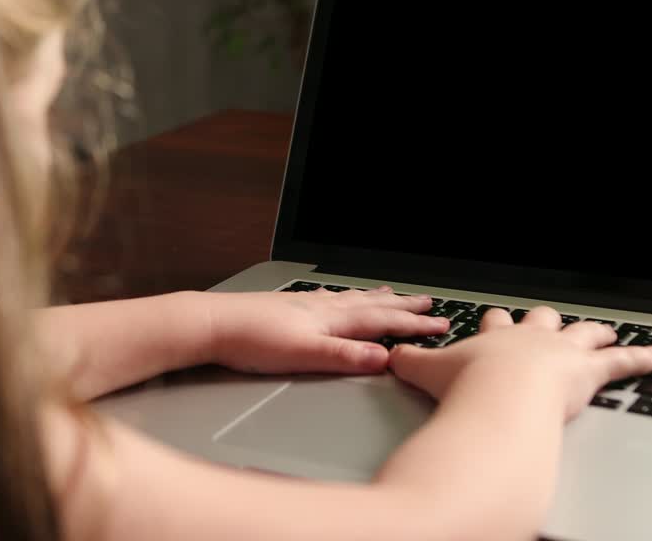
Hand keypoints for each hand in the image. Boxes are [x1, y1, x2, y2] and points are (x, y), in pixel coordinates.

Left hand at [206, 286, 450, 375]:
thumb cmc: (251, 341)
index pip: (381, 322)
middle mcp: (321, 307)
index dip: (413, 325)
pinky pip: (328, 299)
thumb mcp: (304, 356)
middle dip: (403, 307)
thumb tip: (384, 359)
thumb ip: (345, 357)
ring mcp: (304, 305)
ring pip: (351, 299)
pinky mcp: (287, 307)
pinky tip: (336, 298)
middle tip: (429, 304)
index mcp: (331, 319)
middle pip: (371, 305)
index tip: (440, 325)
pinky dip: (344, 297)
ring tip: (392, 293)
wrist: (211, 324)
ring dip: (376, 298)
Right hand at [388, 305, 651, 419]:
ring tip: (606, 331)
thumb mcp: (425, 373)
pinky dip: (648, 356)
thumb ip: (409, 365)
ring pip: (585, 334)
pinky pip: (625, 361)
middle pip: (542, 320)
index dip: (496, 322)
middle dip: (545, 322)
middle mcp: (530, 340)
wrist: (496, 397)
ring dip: (596, 334)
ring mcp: (562, 353)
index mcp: (494, 338)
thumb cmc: (466, 387)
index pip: (496, 323)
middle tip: (548, 323)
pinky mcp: (589, 372)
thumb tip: (389, 357)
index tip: (496, 320)